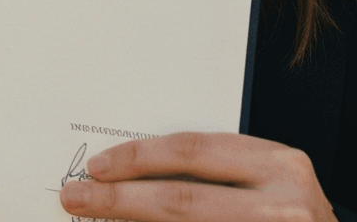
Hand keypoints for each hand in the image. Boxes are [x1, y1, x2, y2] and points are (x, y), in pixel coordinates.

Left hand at [59, 132, 334, 221]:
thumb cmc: (290, 215)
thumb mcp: (263, 180)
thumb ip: (212, 172)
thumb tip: (130, 169)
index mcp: (279, 166)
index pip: (191, 151)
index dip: (137, 157)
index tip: (97, 166)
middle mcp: (283, 207)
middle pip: (181, 199)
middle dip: (120, 199)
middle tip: (76, 196)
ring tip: (91, 215)